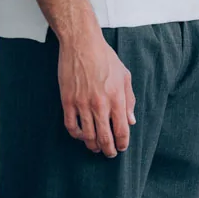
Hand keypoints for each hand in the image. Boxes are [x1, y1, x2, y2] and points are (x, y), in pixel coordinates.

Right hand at [58, 26, 135, 156]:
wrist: (82, 44)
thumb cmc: (105, 57)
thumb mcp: (124, 76)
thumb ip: (129, 100)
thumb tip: (131, 121)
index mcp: (116, 98)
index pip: (121, 131)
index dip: (122, 143)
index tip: (122, 147)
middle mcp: (100, 104)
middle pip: (104, 138)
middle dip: (108, 150)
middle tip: (109, 154)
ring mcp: (82, 104)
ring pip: (87, 136)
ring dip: (92, 146)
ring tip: (95, 147)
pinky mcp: (67, 101)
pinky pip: (71, 126)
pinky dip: (76, 135)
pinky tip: (81, 135)